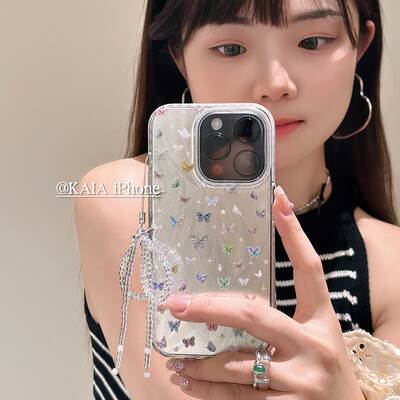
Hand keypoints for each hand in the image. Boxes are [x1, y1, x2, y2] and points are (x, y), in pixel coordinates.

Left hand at [162, 186, 364, 399]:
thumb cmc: (326, 369)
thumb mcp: (316, 336)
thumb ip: (281, 320)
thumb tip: (232, 304)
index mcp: (323, 320)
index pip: (309, 270)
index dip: (294, 234)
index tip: (278, 200)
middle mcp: (313, 347)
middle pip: (254, 315)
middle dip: (210, 308)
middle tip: (176, 303)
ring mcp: (300, 382)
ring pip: (236, 366)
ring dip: (200, 363)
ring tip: (175, 361)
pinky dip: (207, 393)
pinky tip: (187, 385)